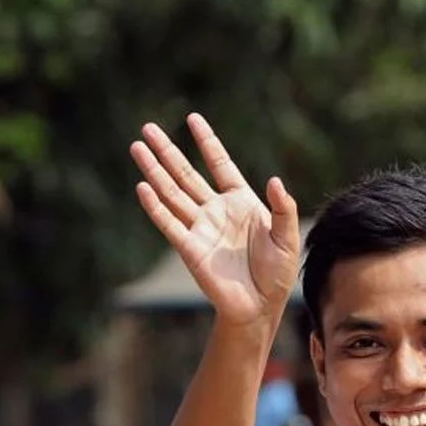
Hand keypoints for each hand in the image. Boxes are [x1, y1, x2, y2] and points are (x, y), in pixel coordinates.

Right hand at [130, 113, 299, 325]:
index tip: (192, 118)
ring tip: (137, 147)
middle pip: (186, 174)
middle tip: (147, 128)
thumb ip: (283, 207)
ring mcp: (199, 228)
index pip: (219, 164)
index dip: (207, 141)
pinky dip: (154, 206)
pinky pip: (168, 223)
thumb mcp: (288, 236)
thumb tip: (274, 181)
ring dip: (153, 170)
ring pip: (171, 192)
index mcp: (240, 201)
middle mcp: (215, 210)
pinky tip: (142, 186)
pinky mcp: (189, 248)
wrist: (260, 306)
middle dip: (167, 151)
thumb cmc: (277, 273)